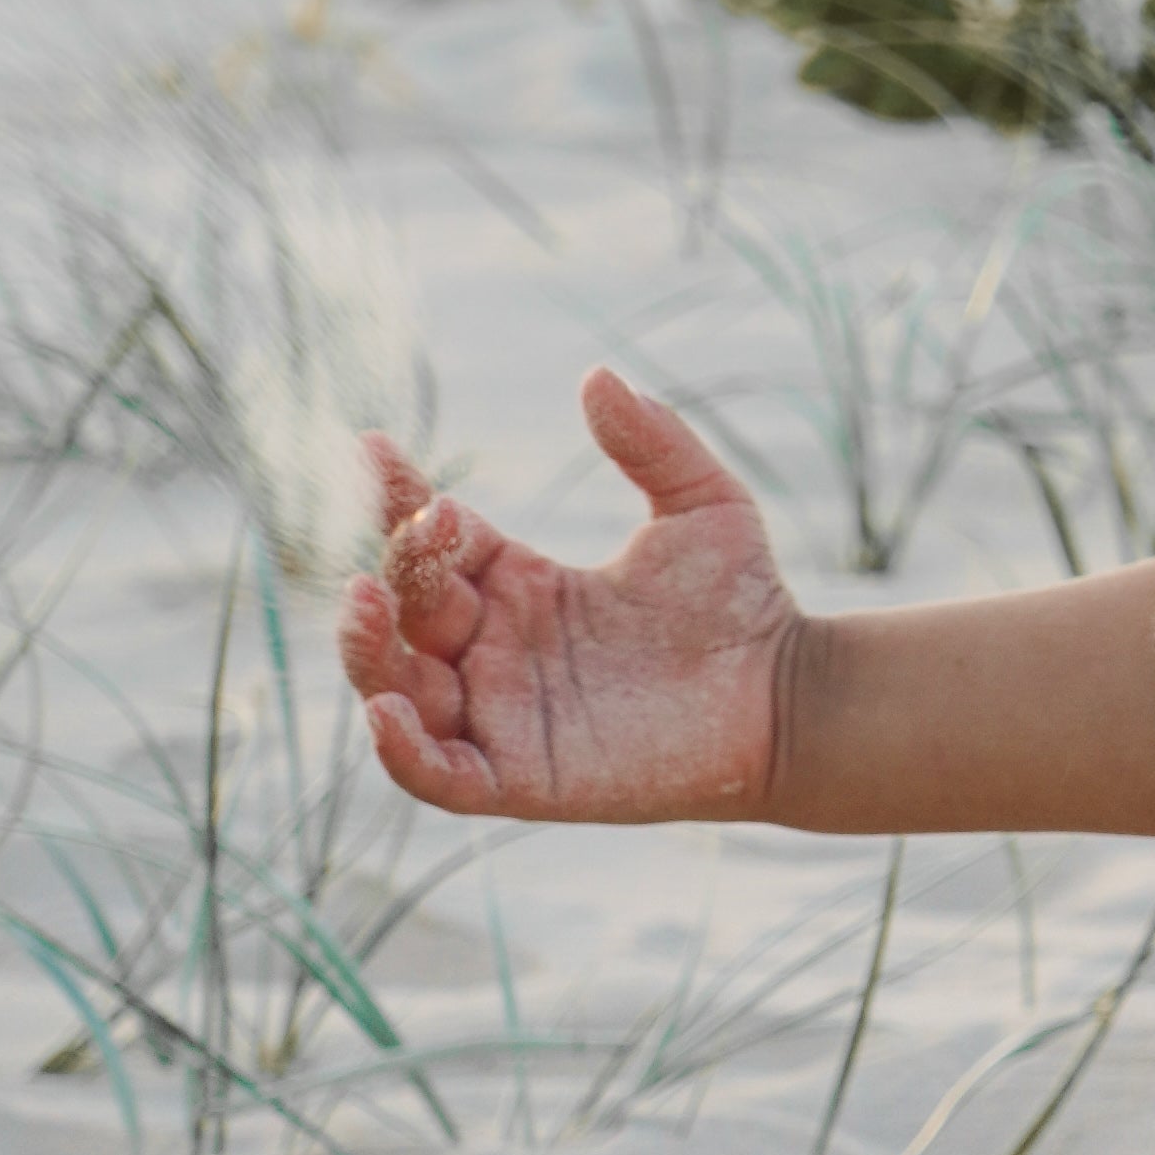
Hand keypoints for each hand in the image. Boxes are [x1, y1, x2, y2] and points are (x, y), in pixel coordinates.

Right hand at [338, 370, 800, 823]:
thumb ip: (654, 443)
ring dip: (367, 650)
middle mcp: (499, 648)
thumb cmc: (744, 605)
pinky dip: (400, 750)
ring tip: (365, 603)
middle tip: (424, 527)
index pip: (435, 540)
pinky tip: (384, 712)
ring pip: (401, 688)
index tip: (376, 448)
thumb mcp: (703, 506)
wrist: (789, 697)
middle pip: (409, 608)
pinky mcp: (523, 777)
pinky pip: (438, 775)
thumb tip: (598, 376)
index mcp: (522, 584)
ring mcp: (505, 714)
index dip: (400, 497)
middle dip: (401, 566)